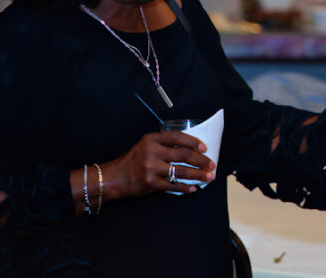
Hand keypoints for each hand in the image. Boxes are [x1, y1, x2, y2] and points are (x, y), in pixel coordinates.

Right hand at [101, 131, 215, 198]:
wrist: (113, 177)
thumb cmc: (132, 161)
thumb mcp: (145, 146)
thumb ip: (163, 146)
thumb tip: (190, 151)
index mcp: (151, 139)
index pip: (177, 137)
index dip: (193, 142)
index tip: (204, 148)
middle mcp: (152, 151)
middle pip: (183, 154)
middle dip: (201, 160)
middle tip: (212, 164)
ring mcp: (151, 168)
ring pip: (181, 171)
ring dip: (198, 175)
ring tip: (208, 177)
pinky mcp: (150, 183)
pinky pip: (173, 185)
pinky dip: (185, 187)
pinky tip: (194, 188)